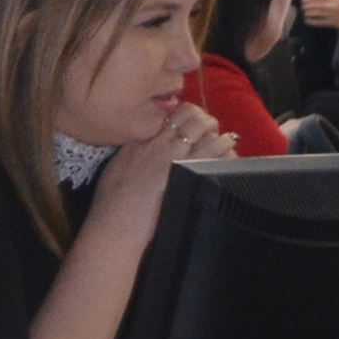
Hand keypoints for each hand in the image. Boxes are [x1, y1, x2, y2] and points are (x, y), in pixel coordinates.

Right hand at [87, 100, 235, 235]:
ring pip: (202, 125)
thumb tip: (141, 151)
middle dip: (202, 118)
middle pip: (186, 115)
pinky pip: (213, 148)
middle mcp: (155, 142)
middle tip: (208, 129)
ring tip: (223, 139)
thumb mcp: (115, 171)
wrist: (114, 224)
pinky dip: (224, 145)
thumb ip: (131, 156)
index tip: (189, 123)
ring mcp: (171, 155)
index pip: (166, 116)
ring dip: (214, 130)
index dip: (183, 116)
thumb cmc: (110, 205)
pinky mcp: (187, 170)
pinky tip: (228, 149)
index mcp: (137, 142)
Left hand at [297, 0, 338, 32]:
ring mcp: (331, 14)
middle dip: (306, 6)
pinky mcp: (332, 22)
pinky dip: (312, 21)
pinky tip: (307, 20)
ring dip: (308, 13)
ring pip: (315, 13)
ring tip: (304, 13)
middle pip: (315, 5)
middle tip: (302, 7)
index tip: (303, 0)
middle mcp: (332, 5)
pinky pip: (319, 22)